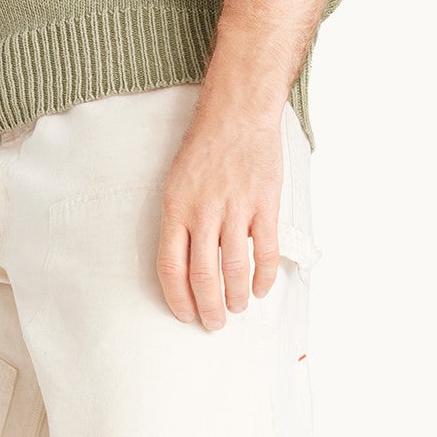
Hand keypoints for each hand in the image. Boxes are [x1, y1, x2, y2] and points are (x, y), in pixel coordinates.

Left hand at [156, 108, 282, 329]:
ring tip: (238, 308)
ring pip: (235, 269)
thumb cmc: (205, 148)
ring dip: (236, 297)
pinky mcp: (264, 204)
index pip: (171, 267)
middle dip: (208, 308)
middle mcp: (203, 212)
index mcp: (176, 209)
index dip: (177, 298)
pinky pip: (265, 251)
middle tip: (214, 322)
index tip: (184, 314)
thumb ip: (179, 222)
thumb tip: (184, 263)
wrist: (237, 113)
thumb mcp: (176, 183)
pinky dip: (264, 276)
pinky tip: (262, 288)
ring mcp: (236, 209)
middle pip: (203, 275)